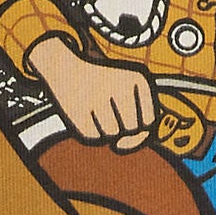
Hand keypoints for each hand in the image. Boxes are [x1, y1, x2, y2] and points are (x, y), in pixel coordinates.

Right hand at [28, 36, 155, 150]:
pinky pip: (94, 137)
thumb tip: (121, 146)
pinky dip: (91, 129)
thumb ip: (139, 124)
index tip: (125, 105)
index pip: (149, 120)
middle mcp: (119, 85)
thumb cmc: (106, 85)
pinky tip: (85, 111)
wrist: (66, 68)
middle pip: (131, 129)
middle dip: (121, 124)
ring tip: (96, 107)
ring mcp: (97, 98)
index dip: (138, 120)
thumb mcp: (130, 94)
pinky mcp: (78, 111)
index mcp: (137, 78)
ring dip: (105, 128)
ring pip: (113, 135)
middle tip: (108, 105)